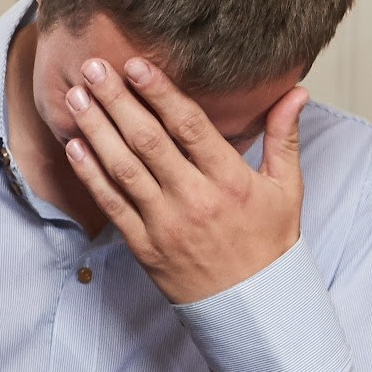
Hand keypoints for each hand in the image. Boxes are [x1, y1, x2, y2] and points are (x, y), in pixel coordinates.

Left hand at [60, 56, 305, 304]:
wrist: (253, 307)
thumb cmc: (269, 243)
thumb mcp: (286, 189)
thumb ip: (284, 137)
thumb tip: (297, 91)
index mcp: (230, 181)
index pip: (190, 127)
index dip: (160, 93)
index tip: (135, 64)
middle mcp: (195, 200)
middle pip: (148, 141)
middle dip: (117, 100)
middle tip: (92, 66)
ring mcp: (165, 225)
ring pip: (124, 170)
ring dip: (96, 131)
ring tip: (76, 98)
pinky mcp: (144, 247)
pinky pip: (112, 206)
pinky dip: (91, 176)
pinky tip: (75, 147)